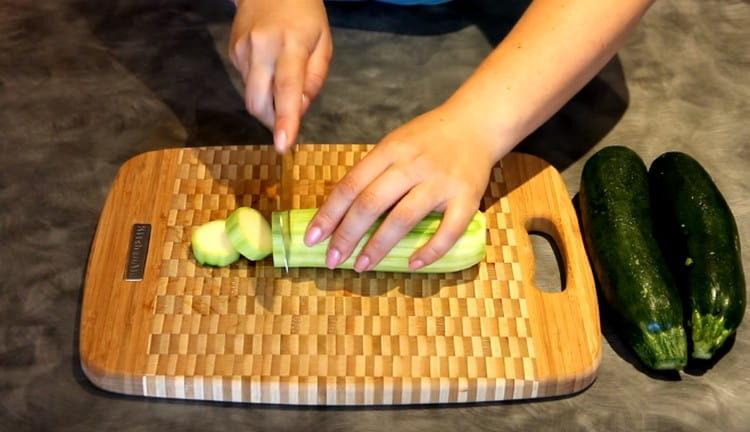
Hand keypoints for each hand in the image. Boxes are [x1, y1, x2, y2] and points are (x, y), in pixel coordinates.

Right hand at [229, 0, 331, 152]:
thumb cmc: (305, 15)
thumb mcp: (323, 42)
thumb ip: (314, 79)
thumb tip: (299, 110)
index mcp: (291, 45)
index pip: (286, 89)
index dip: (285, 120)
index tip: (283, 145)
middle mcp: (261, 48)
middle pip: (259, 102)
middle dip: (272, 121)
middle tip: (287, 124)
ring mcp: (242, 50)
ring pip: (251, 96)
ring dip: (267, 104)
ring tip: (281, 85)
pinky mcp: (232, 52)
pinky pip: (246, 82)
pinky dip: (260, 86)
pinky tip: (269, 67)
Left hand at [304, 103, 508, 271]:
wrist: (477, 123)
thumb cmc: (430, 138)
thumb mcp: (395, 143)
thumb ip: (372, 171)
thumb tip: (340, 209)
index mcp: (390, 150)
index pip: (351, 185)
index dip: (329, 214)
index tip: (313, 239)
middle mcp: (412, 165)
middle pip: (371, 203)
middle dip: (347, 235)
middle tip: (332, 259)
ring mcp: (440, 182)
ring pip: (403, 218)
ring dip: (378, 246)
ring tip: (361, 266)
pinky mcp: (467, 198)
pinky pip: (448, 230)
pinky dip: (430, 251)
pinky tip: (412, 264)